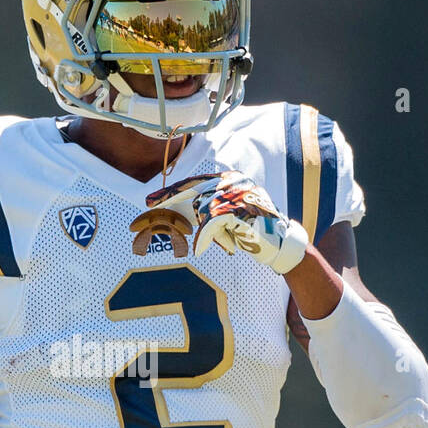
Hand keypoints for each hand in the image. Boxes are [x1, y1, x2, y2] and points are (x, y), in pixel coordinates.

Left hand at [145, 170, 308, 273]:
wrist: (278, 244)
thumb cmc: (249, 232)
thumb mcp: (224, 218)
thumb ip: (205, 210)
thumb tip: (175, 209)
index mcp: (230, 179)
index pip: (196, 182)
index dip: (172, 191)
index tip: (151, 199)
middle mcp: (234, 181)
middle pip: (196, 191)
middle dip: (173, 201)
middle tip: (149, 206)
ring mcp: (239, 192)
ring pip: (203, 208)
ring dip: (202, 227)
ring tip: (211, 234)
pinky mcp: (241, 207)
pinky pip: (212, 222)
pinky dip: (204, 236)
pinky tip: (199, 248)